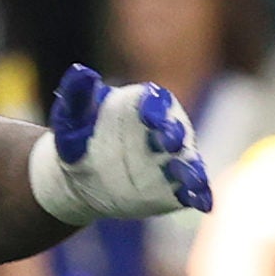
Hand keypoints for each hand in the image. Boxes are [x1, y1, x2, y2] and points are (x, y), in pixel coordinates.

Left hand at [32, 65, 210, 224]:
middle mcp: (163, 131)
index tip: (149, 115)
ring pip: (189, 162)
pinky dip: (200, 195)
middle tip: (170, 142)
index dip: (155, 108)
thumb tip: (82, 72)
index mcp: (142, 107)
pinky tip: (203, 203)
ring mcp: (170, 160)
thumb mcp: (71, 115)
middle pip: (176, 130)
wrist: (76, 176)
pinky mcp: (172, 187)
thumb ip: (77, 94)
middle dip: (175, 135)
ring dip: (193, 169)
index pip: (155, 102)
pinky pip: (191, 191)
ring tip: (192, 179)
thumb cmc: (76, 136)